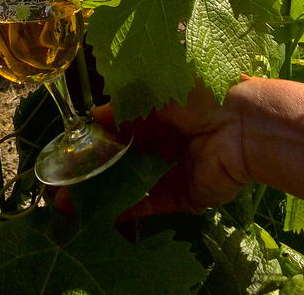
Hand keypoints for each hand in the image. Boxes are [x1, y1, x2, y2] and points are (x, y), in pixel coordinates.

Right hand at [55, 80, 249, 217]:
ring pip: (132, 183)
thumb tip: (94, 116)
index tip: (68, 148)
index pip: (121, 126)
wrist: (242, 125)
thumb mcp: (155, 89)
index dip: (96, 138)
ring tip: (69, 204)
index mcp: (162, 110)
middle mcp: (166, 140)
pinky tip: (100, 214)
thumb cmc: (199, 95)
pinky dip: (128, 209)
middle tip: (61, 181)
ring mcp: (174, 169)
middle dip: (93, 170)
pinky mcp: (185, 194)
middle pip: (123, 158)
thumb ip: (124, 105)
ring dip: (102, 192)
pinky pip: (152, 203)